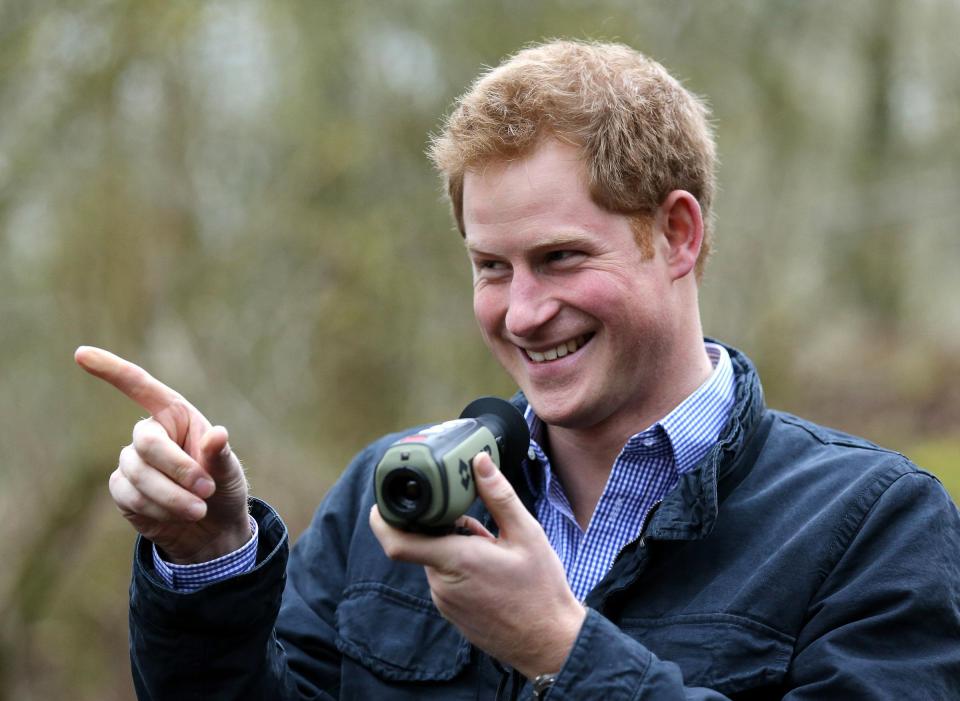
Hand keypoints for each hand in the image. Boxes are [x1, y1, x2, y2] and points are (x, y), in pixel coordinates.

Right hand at [75, 346, 250, 563]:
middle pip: (146, 443)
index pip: (140, 387)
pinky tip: (177, 516)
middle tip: (207, 489)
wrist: (211, 528)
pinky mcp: (122, 490)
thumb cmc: (223, 488)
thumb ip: (220, 455)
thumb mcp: (230, 471)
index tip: (81, 353)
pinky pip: (131, 497)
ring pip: (138, 475)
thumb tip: (218, 434)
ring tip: (199, 509)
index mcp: (175, 415)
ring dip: (171, 496)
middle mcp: (150, 434)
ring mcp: (132, 462)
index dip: (112, 370)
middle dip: (178, 469)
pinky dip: (159, 510)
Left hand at [370, 452, 585, 678]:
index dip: (382, 522)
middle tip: (476, 525)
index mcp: (456, 560)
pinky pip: (446, 580)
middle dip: (444, 528)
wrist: (549, 643)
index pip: (398, 543)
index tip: (380, 504)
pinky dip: (461, 568)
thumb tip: (480, 462)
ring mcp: (445, 602)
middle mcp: (442, 584)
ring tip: (493, 552)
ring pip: (438, 561)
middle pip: (425, 544)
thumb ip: (499, 496)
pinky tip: (491, 571)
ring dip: (456, 548)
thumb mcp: (527, 534)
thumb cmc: (540, 590)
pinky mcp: (452, 614)